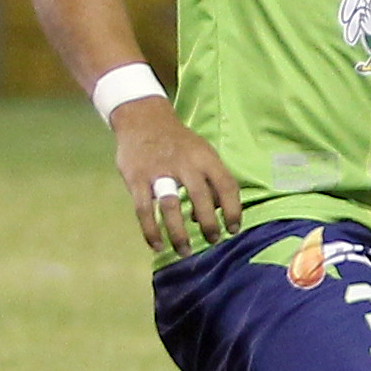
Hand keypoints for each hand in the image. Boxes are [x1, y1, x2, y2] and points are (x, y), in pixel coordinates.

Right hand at [112, 100, 241, 254]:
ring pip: (172, 207)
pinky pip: (144, 210)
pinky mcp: (136, 178)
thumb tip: (212, 214)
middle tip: (213, 240)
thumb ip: (211, 181)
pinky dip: (150, 231)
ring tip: (186, 251)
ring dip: (180, 233)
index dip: (233, 210)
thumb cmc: (179, 143)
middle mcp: (185, 164)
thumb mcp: (202, 153)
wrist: (143, 118)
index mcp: (206, 158)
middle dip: (209, 224)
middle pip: (202, 199)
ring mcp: (159, 171)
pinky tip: (157, 246)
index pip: (227, 186)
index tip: (233, 230)